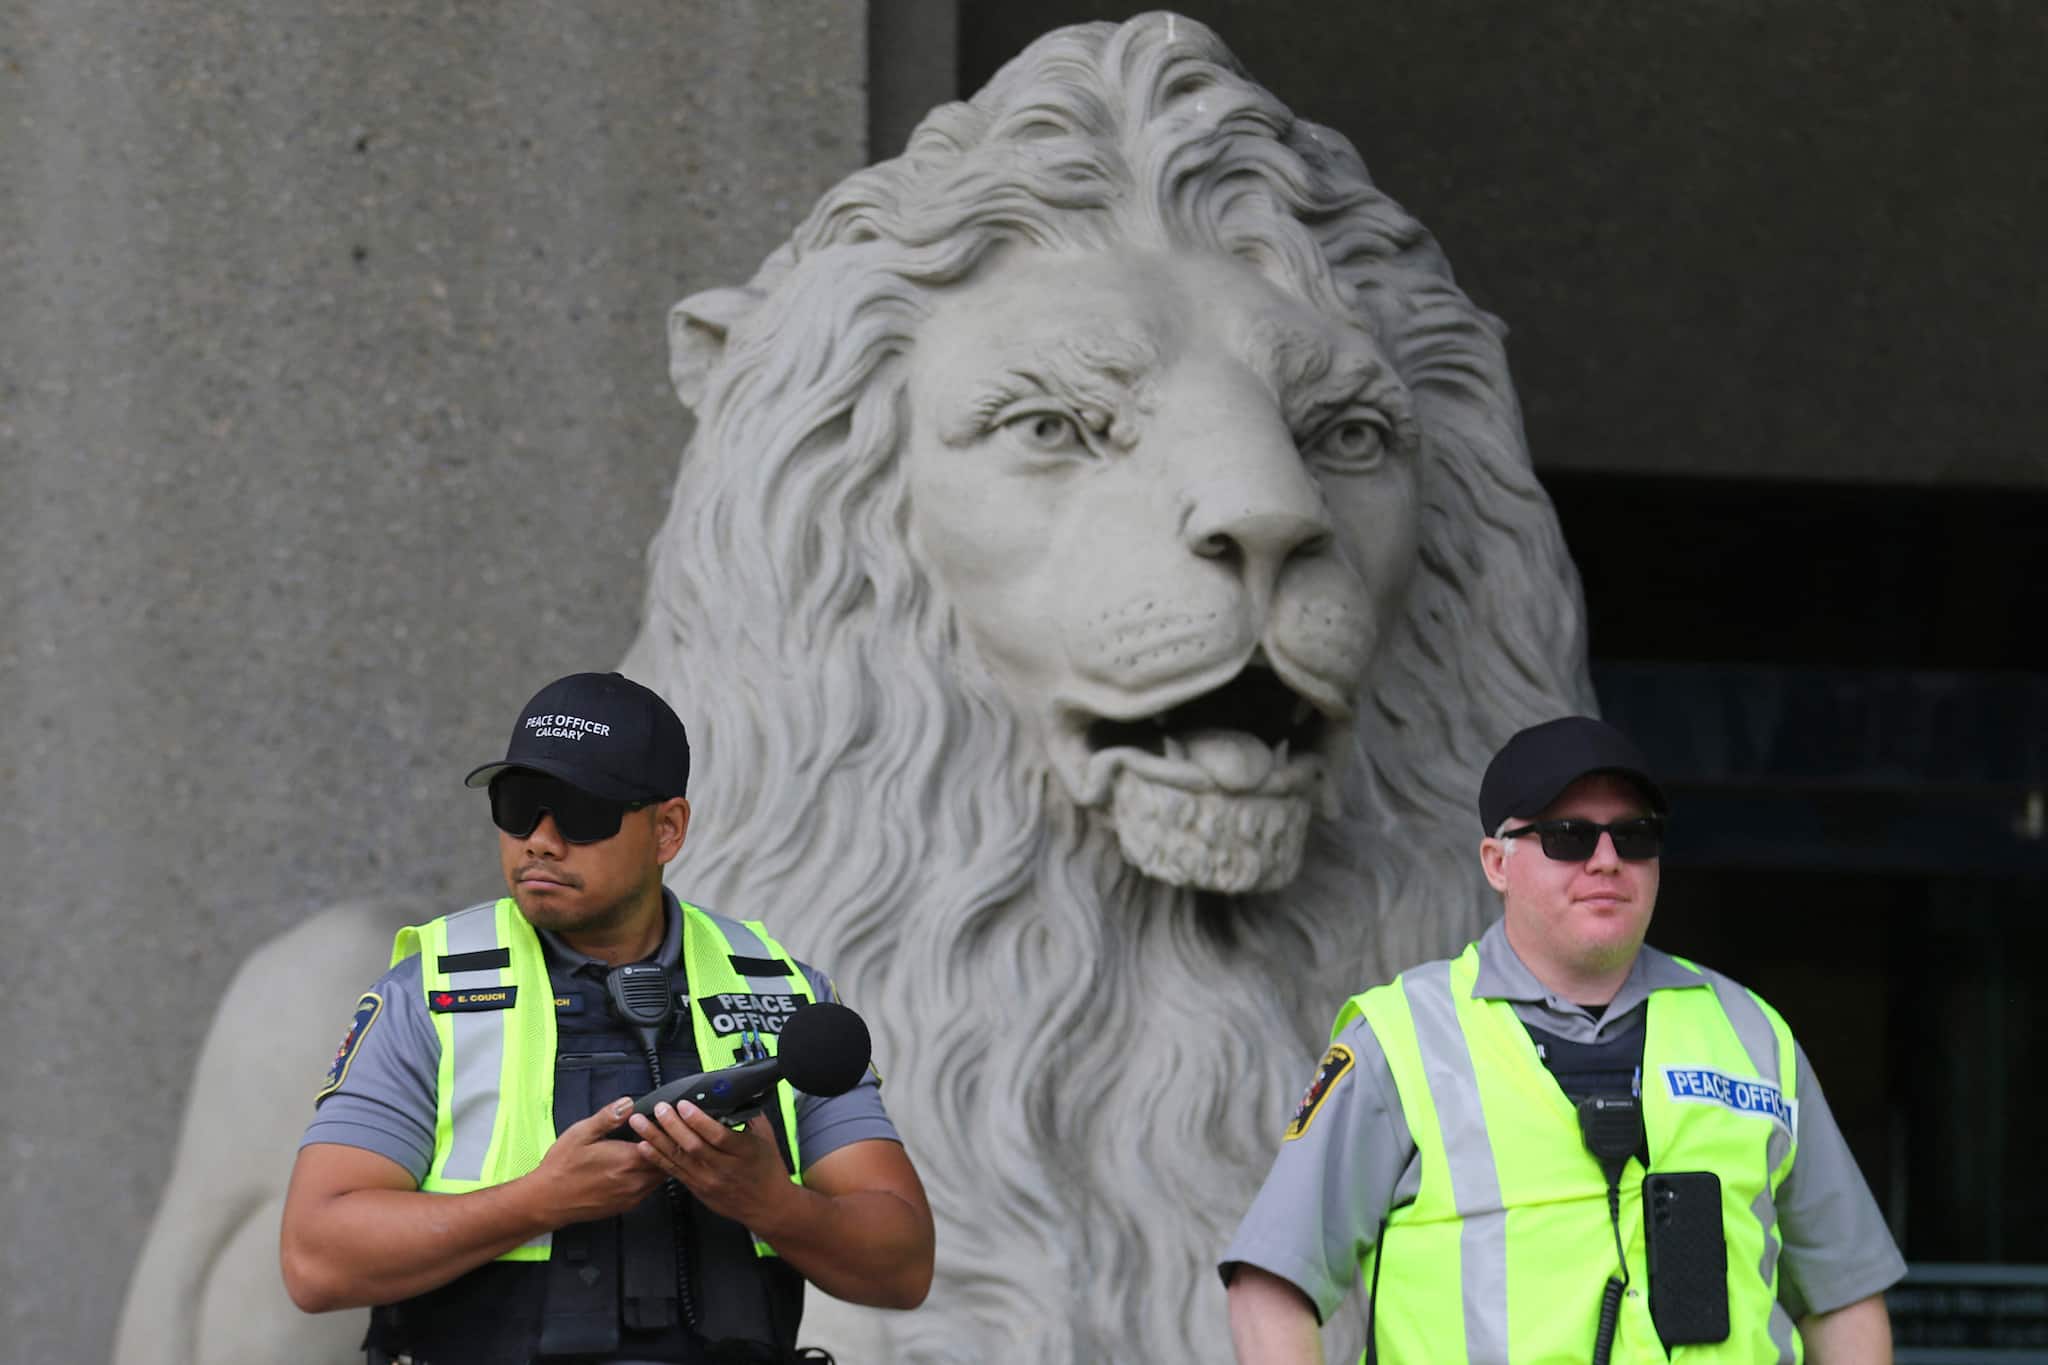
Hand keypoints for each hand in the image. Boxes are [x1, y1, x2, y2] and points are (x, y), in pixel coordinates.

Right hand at [520, 1097, 668, 1226]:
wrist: (547, 1201)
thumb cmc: (562, 1168)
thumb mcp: (581, 1133)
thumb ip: (608, 1118)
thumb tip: (627, 1103)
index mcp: (628, 1160)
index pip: (663, 1145)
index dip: (666, 1132)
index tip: (666, 1123)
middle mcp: (635, 1180)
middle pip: (666, 1162)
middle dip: (667, 1147)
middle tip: (664, 1134)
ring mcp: (632, 1196)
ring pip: (660, 1177)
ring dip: (659, 1163)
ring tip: (654, 1148)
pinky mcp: (626, 1205)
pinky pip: (649, 1189)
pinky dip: (650, 1177)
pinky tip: (640, 1167)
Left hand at [628, 1101, 796, 1229]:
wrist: (767, 1206)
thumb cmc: (768, 1169)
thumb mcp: (765, 1137)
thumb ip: (748, 1115)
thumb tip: (732, 1093)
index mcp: (743, 1152)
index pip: (717, 1135)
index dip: (698, 1120)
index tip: (684, 1104)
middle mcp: (724, 1168)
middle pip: (693, 1146)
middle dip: (672, 1125)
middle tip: (659, 1108)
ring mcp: (708, 1181)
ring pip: (678, 1158)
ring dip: (656, 1139)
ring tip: (640, 1123)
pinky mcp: (698, 1189)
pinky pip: (673, 1172)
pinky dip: (657, 1158)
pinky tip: (643, 1146)